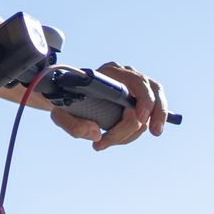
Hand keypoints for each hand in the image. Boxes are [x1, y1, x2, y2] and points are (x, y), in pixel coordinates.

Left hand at [51, 62, 169, 151]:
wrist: (68, 96)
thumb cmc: (66, 103)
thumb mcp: (60, 113)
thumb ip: (72, 125)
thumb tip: (97, 133)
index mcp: (110, 73)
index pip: (137, 82)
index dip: (143, 100)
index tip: (138, 119)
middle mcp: (126, 75)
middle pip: (151, 94)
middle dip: (150, 118)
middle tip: (152, 134)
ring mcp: (135, 86)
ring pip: (153, 106)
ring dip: (139, 129)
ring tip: (114, 141)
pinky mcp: (138, 98)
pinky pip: (153, 111)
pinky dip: (149, 125)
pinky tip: (138, 135)